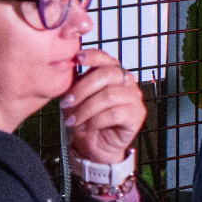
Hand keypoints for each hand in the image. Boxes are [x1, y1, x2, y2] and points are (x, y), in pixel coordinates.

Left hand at [60, 49, 145, 163]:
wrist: (94, 145)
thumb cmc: (86, 117)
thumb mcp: (76, 96)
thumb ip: (74, 81)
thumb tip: (64, 65)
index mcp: (113, 71)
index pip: (105, 57)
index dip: (92, 56)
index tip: (76, 59)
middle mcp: (127, 81)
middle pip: (107, 75)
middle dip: (82, 89)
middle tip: (66, 103)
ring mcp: (134, 98)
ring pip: (109, 96)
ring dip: (86, 109)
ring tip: (72, 120)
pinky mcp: (137, 116)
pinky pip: (115, 114)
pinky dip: (96, 121)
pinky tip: (86, 127)